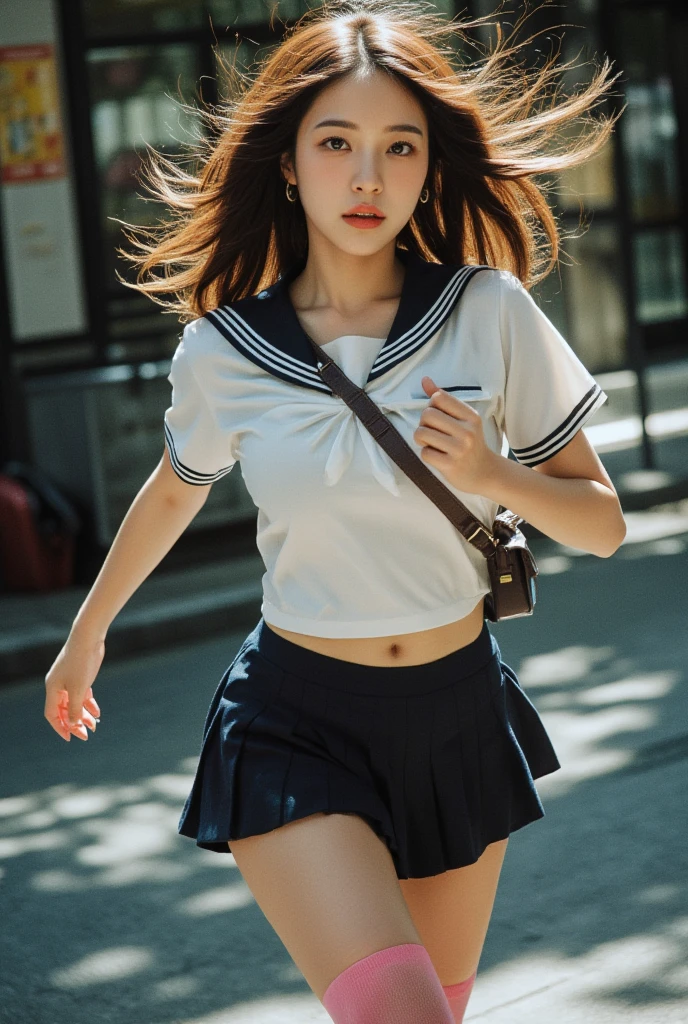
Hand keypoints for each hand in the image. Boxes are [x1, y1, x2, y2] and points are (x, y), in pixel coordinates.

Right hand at [44, 632, 104, 741]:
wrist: (89, 638)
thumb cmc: (81, 662)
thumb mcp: (78, 688)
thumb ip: (74, 707)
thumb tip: (72, 724)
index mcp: (52, 689)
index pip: (52, 714)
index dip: (59, 727)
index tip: (70, 738)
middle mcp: (58, 686)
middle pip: (63, 710)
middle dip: (74, 723)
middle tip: (86, 735)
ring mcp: (69, 680)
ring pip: (74, 703)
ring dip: (83, 715)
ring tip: (94, 726)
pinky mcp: (80, 676)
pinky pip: (82, 694)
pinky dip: (89, 704)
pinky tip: (97, 713)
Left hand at [413, 375, 497, 494]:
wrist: (484, 472)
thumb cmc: (469, 443)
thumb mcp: (462, 419)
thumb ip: (443, 400)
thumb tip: (424, 379)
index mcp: (470, 416)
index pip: (438, 398)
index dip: (431, 406)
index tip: (438, 417)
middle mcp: (467, 431)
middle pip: (427, 414)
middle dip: (424, 423)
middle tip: (432, 432)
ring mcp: (459, 449)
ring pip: (421, 433)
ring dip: (421, 439)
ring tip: (432, 444)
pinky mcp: (450, 465)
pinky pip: (425, 453)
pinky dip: (427, 454)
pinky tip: (438, 456)